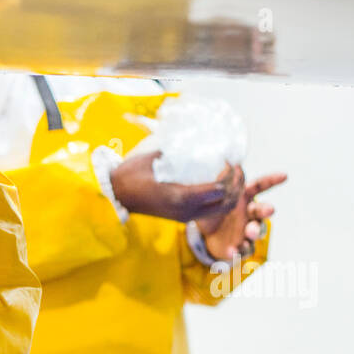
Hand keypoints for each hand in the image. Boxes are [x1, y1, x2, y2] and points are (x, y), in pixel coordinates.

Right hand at [110, 151, 244, 223]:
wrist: (115, 195)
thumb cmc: (131, 175)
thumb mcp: (155, 157)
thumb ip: (177, 151)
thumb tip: (195, 137)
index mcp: (181, 197)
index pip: (220, 189)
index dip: (231, 173)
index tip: (229, 157)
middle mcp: (187, 210)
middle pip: (226, 203)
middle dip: (237, 185)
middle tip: (237, 167)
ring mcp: (185, 216)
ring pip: (221, 210)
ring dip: (231, 194)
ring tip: (231, 176)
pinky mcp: (182, 217)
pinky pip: (210, 211)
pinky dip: (220, 199)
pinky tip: (218, 183)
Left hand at [196, 171, 287, 262]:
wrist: (206, 234)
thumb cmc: (214, 210)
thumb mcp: (212, 196)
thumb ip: (219, 182)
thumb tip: (225, 163)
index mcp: (245, 197)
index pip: (260, 186)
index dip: (272, 181)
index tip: (284, 175)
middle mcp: (250, 213)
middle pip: (261, 210)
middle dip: (266, 209)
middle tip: (269, 209)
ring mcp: (247, 230)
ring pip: (256, 230)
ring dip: (254, 231)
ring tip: (249, 232)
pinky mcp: (240, 246)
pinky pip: (243, 250)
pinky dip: (238, 251)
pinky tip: (232, 251)